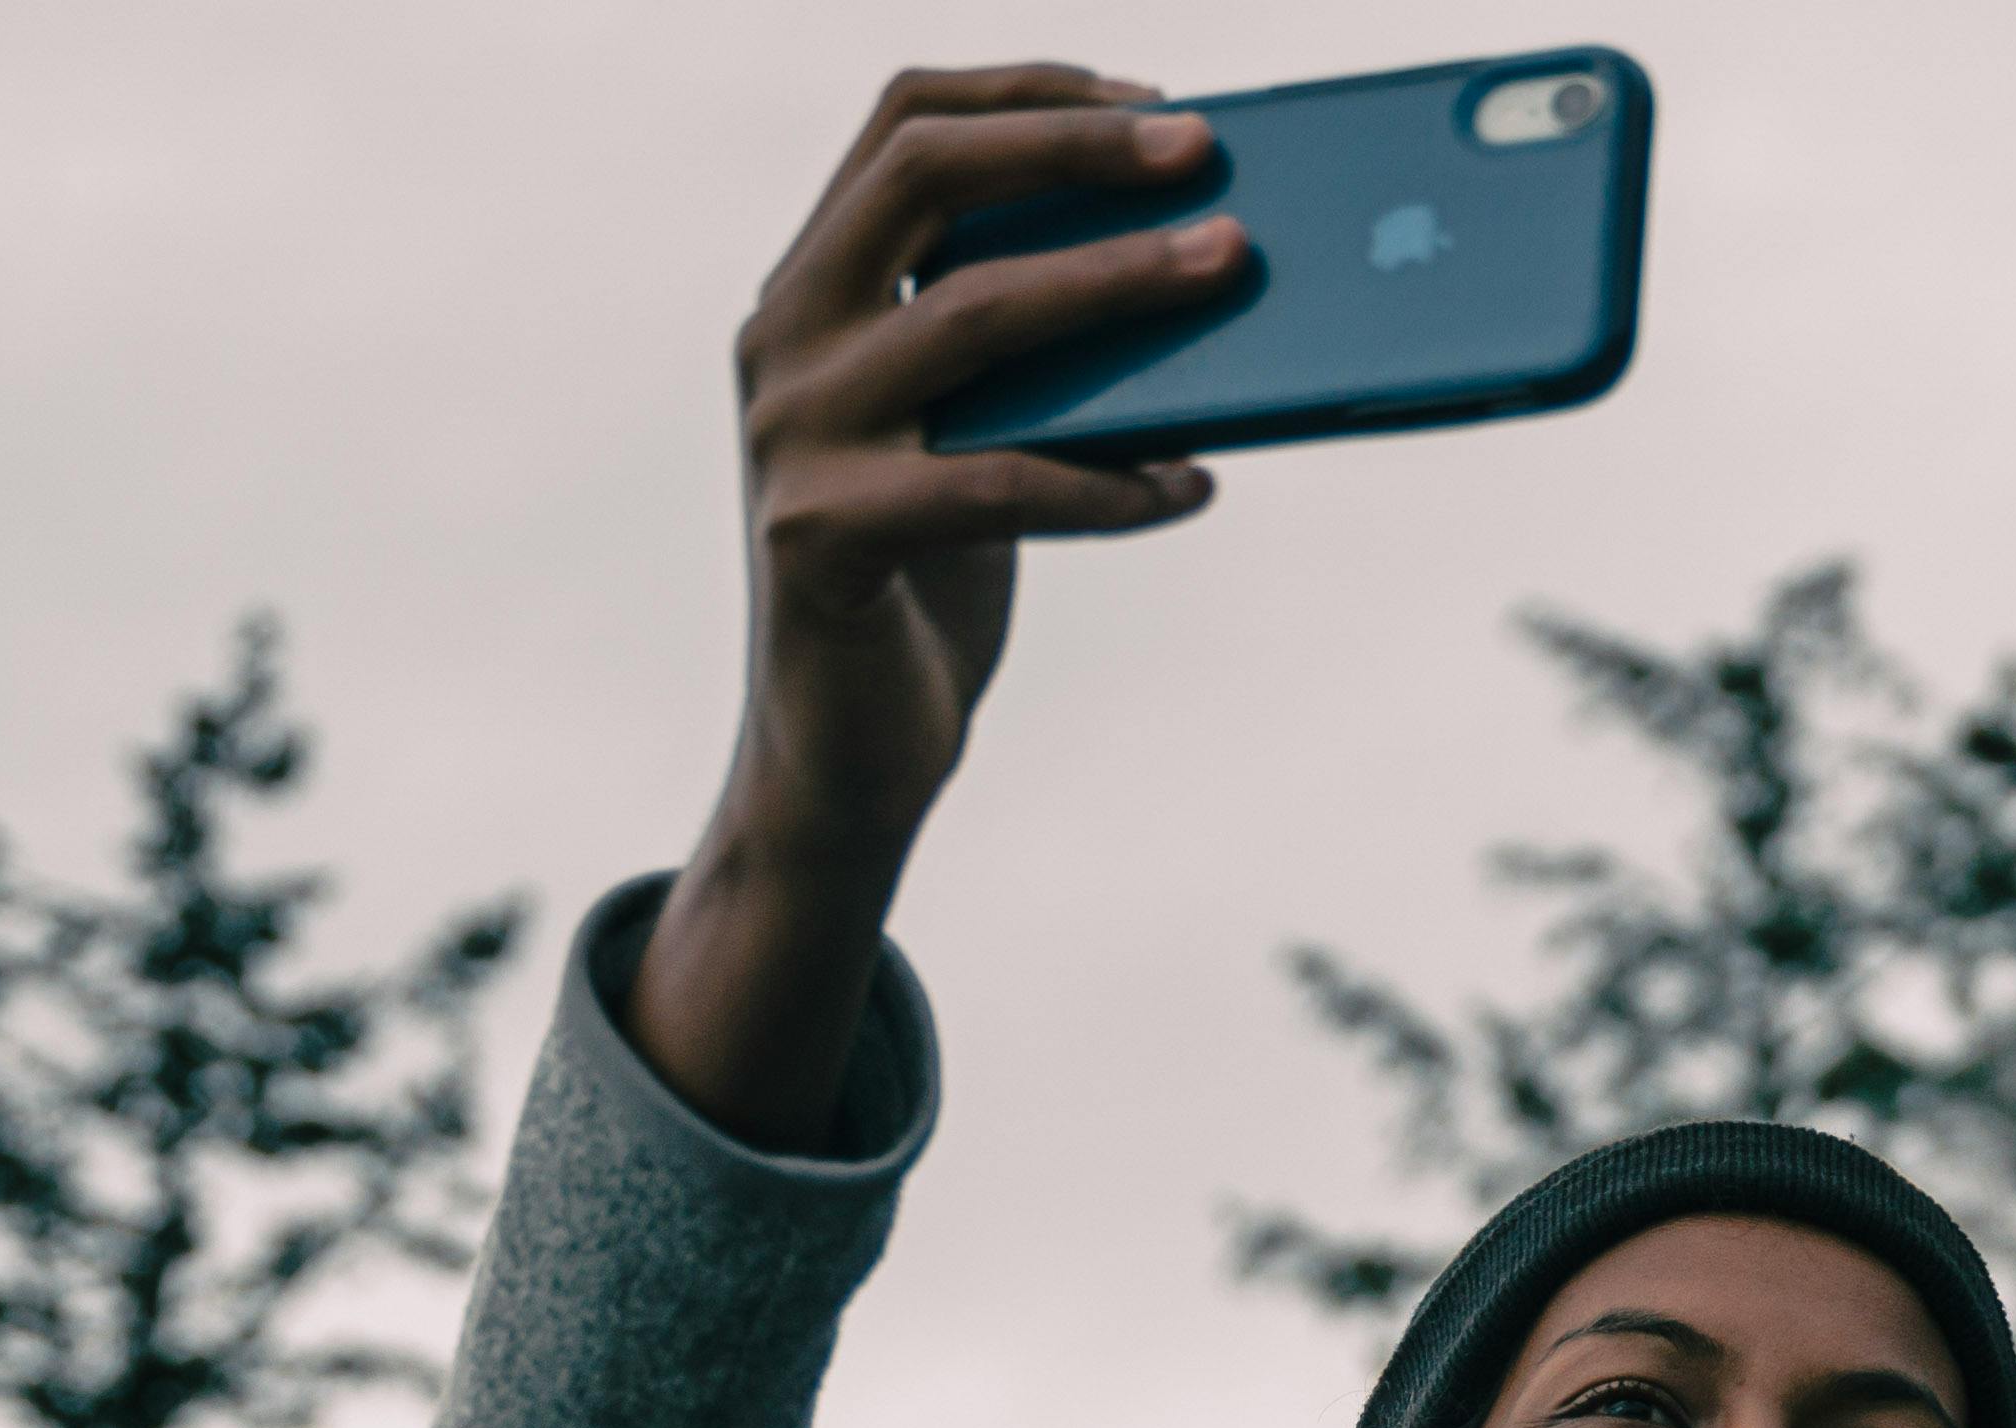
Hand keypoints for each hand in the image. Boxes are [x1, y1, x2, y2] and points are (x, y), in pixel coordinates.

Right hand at [633, 66, 1246, 1143]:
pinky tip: (1195, 487)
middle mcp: (784, 333)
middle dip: (1077, 148)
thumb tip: (1213, 266)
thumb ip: (1044, 347)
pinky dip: (1111, 483)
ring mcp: (793, 432)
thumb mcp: (987, 429)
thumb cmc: (939, 574)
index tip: (1165, 99)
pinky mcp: (821, 535)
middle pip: (926, 172)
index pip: (905, 120)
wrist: (847, 751)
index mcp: (817, 283)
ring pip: (969, 311)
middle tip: (1208, 156)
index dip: (1033, 88)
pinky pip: (996, 484)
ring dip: (1117, 284)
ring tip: (1231, 271)